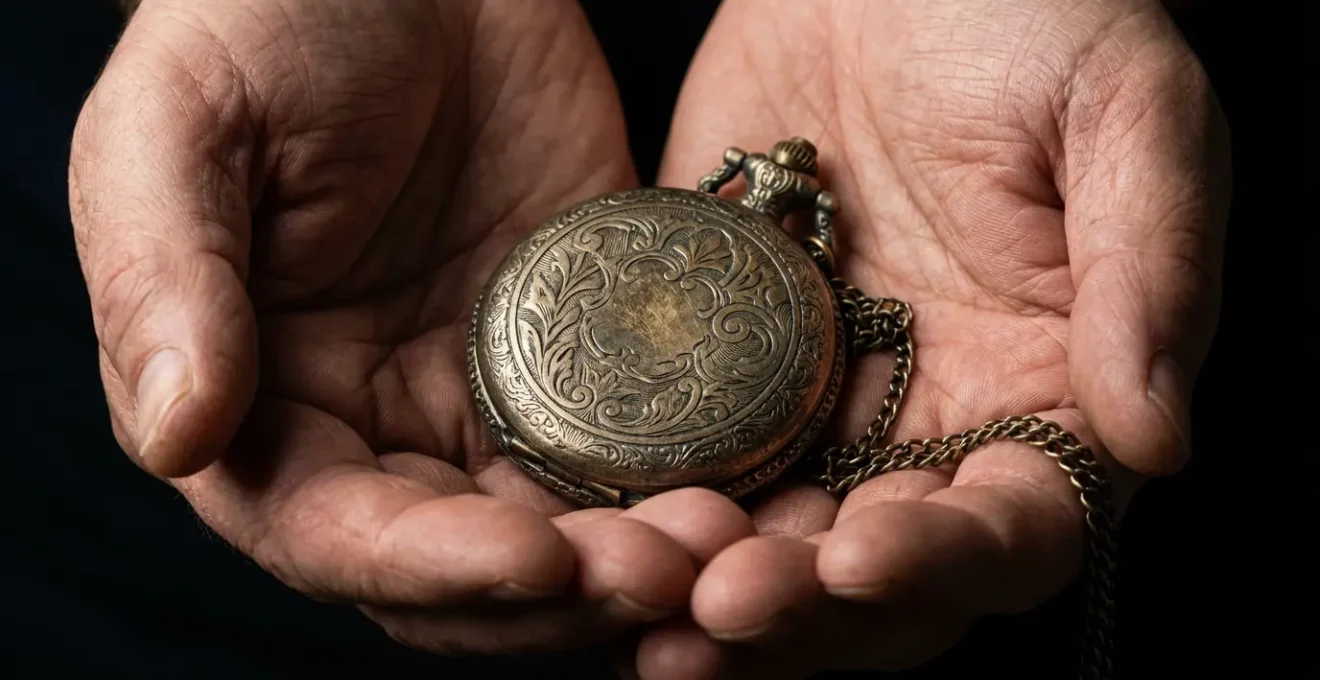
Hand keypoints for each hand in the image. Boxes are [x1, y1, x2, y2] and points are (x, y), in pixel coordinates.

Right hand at [70, 0, 754, 653]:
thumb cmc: (267, 18)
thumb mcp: (185, 126)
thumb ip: (165, 280)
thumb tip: (178, 437)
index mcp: (263, 402)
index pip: (331, 537)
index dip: (426, 568)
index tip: (532, 559)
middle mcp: (375, 425)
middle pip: (463, 565)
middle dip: (562, 589)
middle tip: (669, 569)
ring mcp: (487, 395)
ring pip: (562, 527)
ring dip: (639, 555)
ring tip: (727, 540)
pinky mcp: (584, 352)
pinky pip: (637, 441)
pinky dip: (688, 477)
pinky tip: (751, 481)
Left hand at [630, 0, 1228, 676]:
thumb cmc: (1025, 12)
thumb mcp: (1123, 113)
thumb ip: (1149, 274)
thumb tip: (1153, 438)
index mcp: (1042, 385)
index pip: (1012, 524)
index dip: (947, 561)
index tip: (865, 556)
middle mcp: (928, 418)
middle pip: (877, 572)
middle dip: (807, 606)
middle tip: (727, 608)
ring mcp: (817, 399)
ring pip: (772, 539)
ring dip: (714, 593)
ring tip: (650, 614)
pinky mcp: (717, 362)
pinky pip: (681, 456)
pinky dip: (644, 509)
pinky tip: (595, 537)